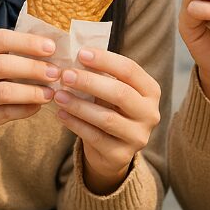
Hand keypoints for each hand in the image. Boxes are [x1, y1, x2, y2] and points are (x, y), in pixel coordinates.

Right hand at [0, 30, 56, 170]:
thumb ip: (3, 54)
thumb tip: (47, 49)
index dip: (27, 42)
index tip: (51, 47)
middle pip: (2, 65)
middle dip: (34, 68)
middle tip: (56, 72)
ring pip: (3, 92)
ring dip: (32, 92)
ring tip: (51, 92)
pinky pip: (3, 114)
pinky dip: (25, 109)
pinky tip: (37, 106)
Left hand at [52, 47, 161, 194]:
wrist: (113, 150)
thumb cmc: (111, 109)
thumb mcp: (112, 90)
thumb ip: (102, 75)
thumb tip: (77, 55)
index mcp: (151, 91)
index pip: (130, 70)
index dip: (105, 60)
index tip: (81, 53)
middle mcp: (150, 113)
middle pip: (120, 93)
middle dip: (90, 82)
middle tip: (65, 74)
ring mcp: (138, 136)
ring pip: (106, 118)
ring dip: (79, 105)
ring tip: (58, 95)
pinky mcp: (121, 155)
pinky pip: (95, 137)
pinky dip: (75, 124)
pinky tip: (61, 114)